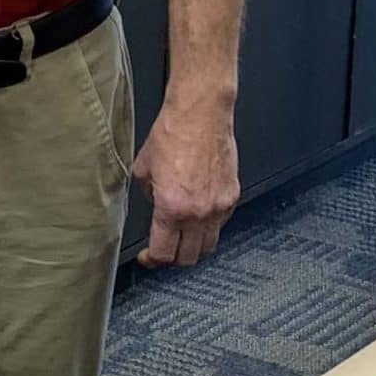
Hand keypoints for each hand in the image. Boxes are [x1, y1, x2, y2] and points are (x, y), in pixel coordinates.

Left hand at [133, 96, 238, 269]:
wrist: (200, 114)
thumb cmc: (172, 133)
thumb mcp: (143, 168)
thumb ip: (148, 195)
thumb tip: (153, 206)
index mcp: (172, 208)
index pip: (163, 253)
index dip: (152, 260)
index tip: (147, 258)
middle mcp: (198, 213)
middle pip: (188, 257)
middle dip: (173, 257)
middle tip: (164, 247)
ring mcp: (219, 207)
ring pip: (208, 245)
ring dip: (194, 245)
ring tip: (183, 235)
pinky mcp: (232, 197)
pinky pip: (221, 224)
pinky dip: (209, 226)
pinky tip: (199, 213)